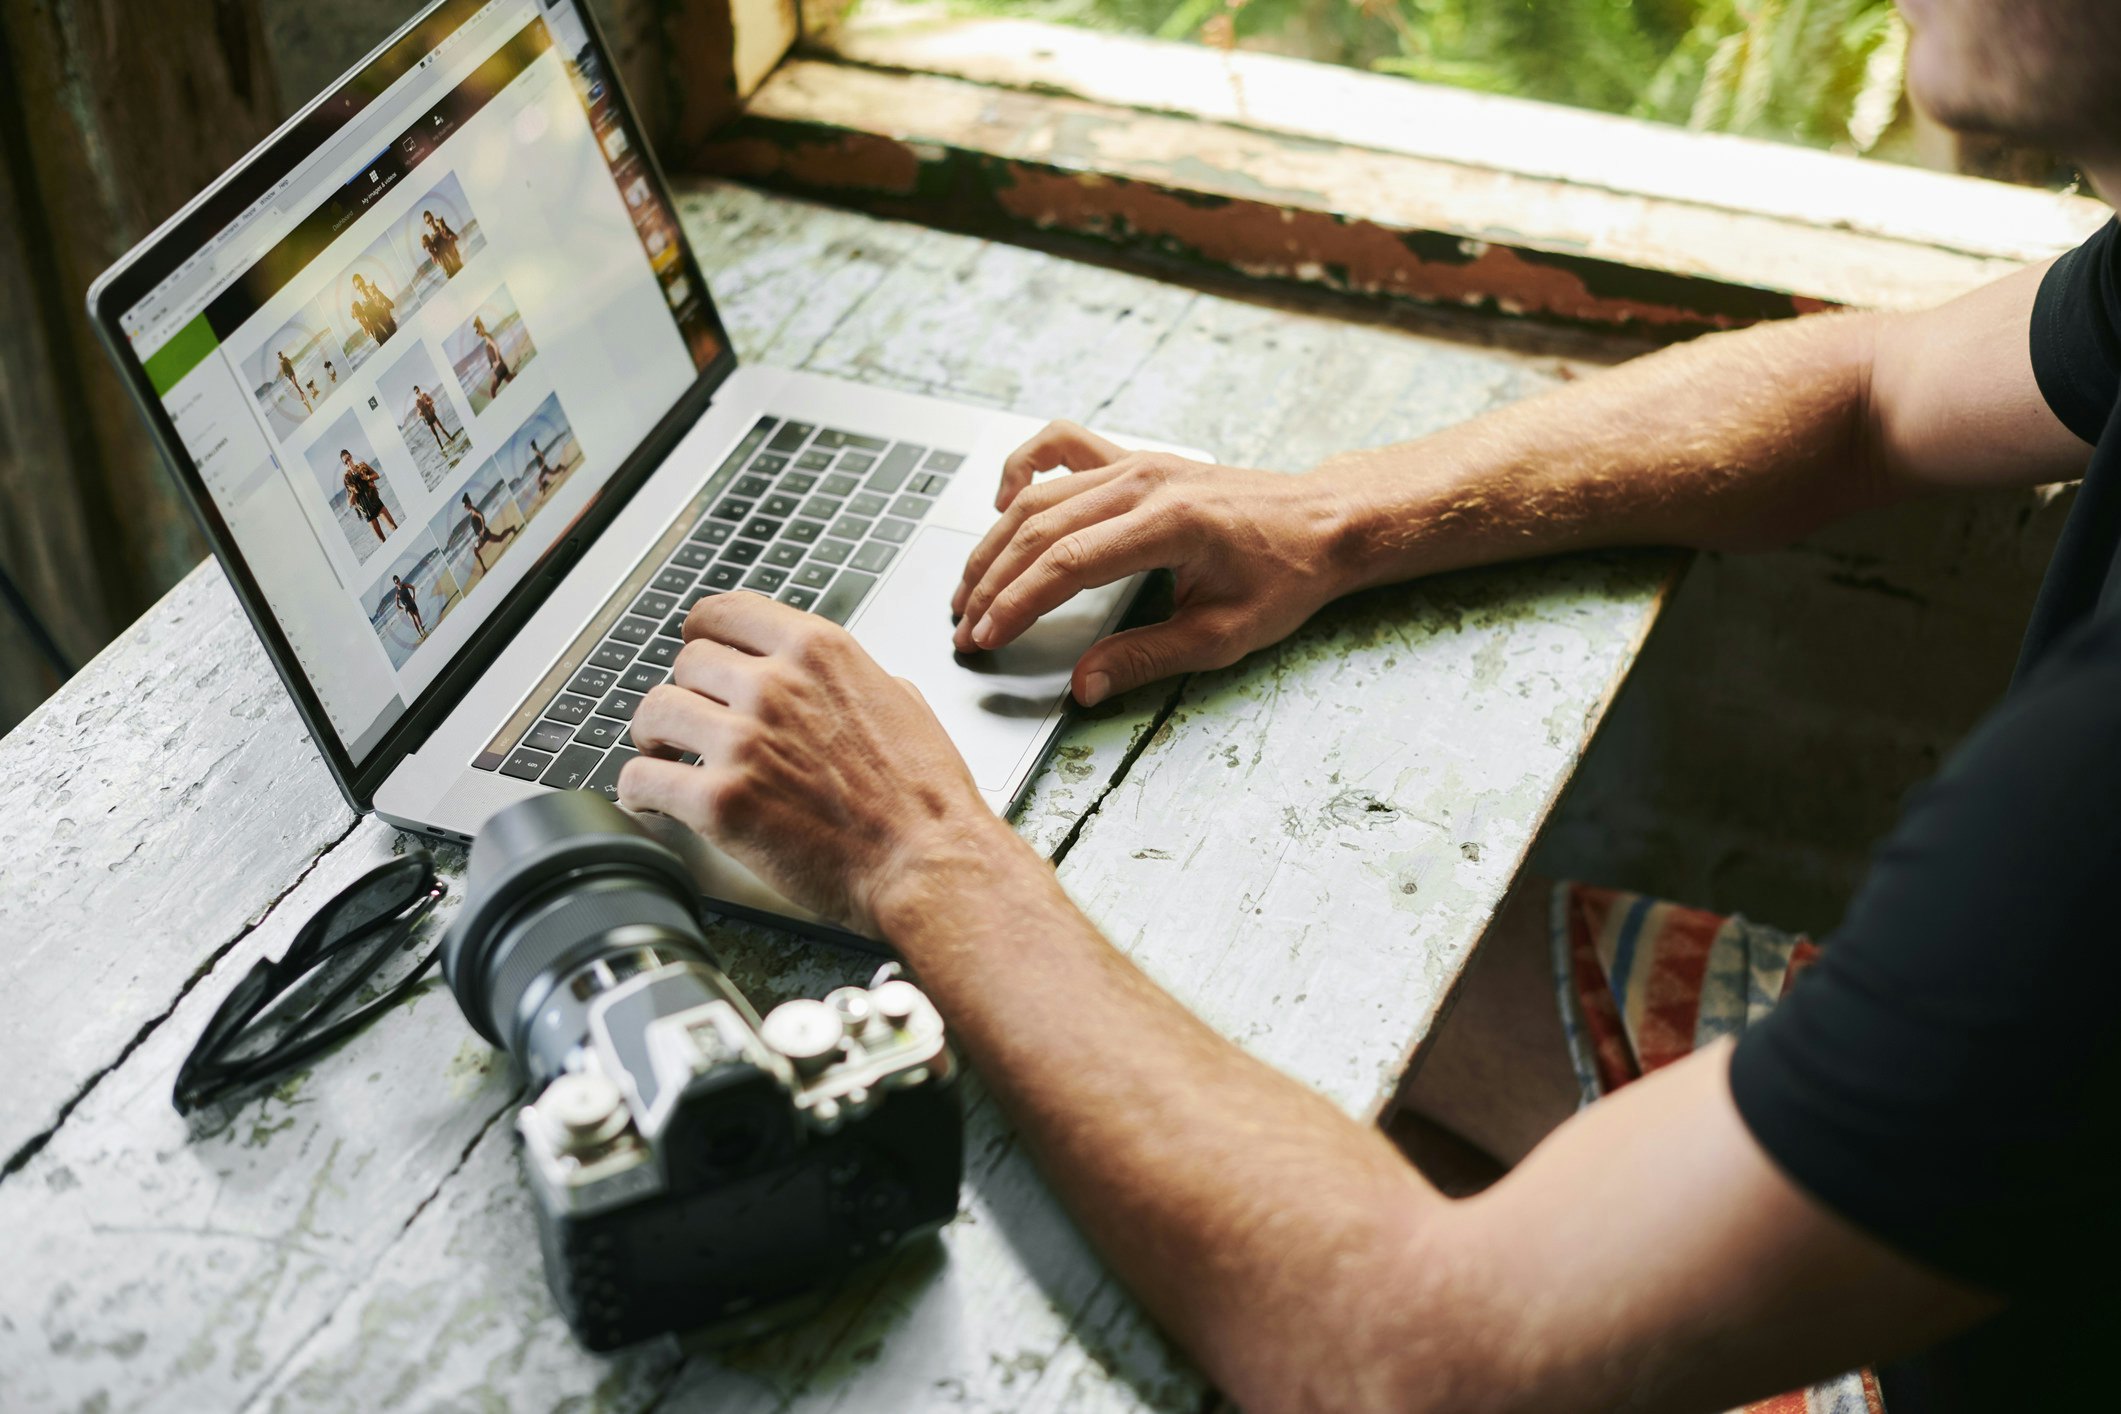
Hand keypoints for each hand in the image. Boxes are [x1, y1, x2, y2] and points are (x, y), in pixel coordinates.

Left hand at [618, 593, 1010, 933]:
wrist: (929, 862)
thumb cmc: (925, 797)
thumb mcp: (899, 701)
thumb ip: (848, 677)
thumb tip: (825, 679)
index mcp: (817, 652)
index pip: (724, 612)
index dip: (702, 633)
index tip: (699, 650)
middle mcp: (774, 686)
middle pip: (685, 661)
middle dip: (685, 692)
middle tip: (689, 719)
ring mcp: (743, 741)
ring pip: (654, 712)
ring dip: (654, 736)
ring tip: (664, 757)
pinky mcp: (721, 801)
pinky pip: (643, 780)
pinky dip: (639, 790)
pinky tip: (652, 799)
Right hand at [952, 421, 1355, 704]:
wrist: (1322, 522)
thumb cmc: (1284, 576)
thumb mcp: (1224, 635)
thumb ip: (1148, 658)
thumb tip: (1084, 685)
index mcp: (1170, 523)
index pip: (1067, 563)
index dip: (1016, 603)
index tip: (985, 637)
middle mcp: (1146, 483)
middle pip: (1040, 528)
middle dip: (992, 581)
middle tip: (965, 627)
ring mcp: (1138, 463)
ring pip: (1041, 495)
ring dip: (996, 542)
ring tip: (969, 586)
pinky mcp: (1137, 459)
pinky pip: (1063, 447)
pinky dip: (1025, 470)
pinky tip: (1004, 505)